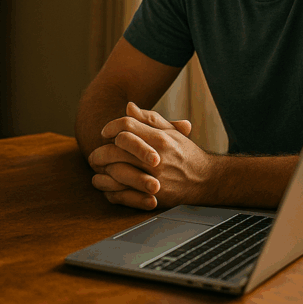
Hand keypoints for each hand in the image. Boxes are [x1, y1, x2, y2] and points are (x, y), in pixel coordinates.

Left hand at [88, 102, 209, 209]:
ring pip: (117, 170)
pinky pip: (123, 192)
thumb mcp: (171, 132)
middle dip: (102, 150)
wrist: (206, 180)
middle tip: (96, 153)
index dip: (111, 126)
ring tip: (99, 167)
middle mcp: (156, 158)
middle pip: (118, 148)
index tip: (105, 132)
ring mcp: (154, 178)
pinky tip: (107, 182)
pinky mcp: (153, 196)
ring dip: (104, 168)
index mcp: (160, 139)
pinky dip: (110, 188)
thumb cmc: (186, 154)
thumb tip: (128, 107)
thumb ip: (149, 119)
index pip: (127, 126)